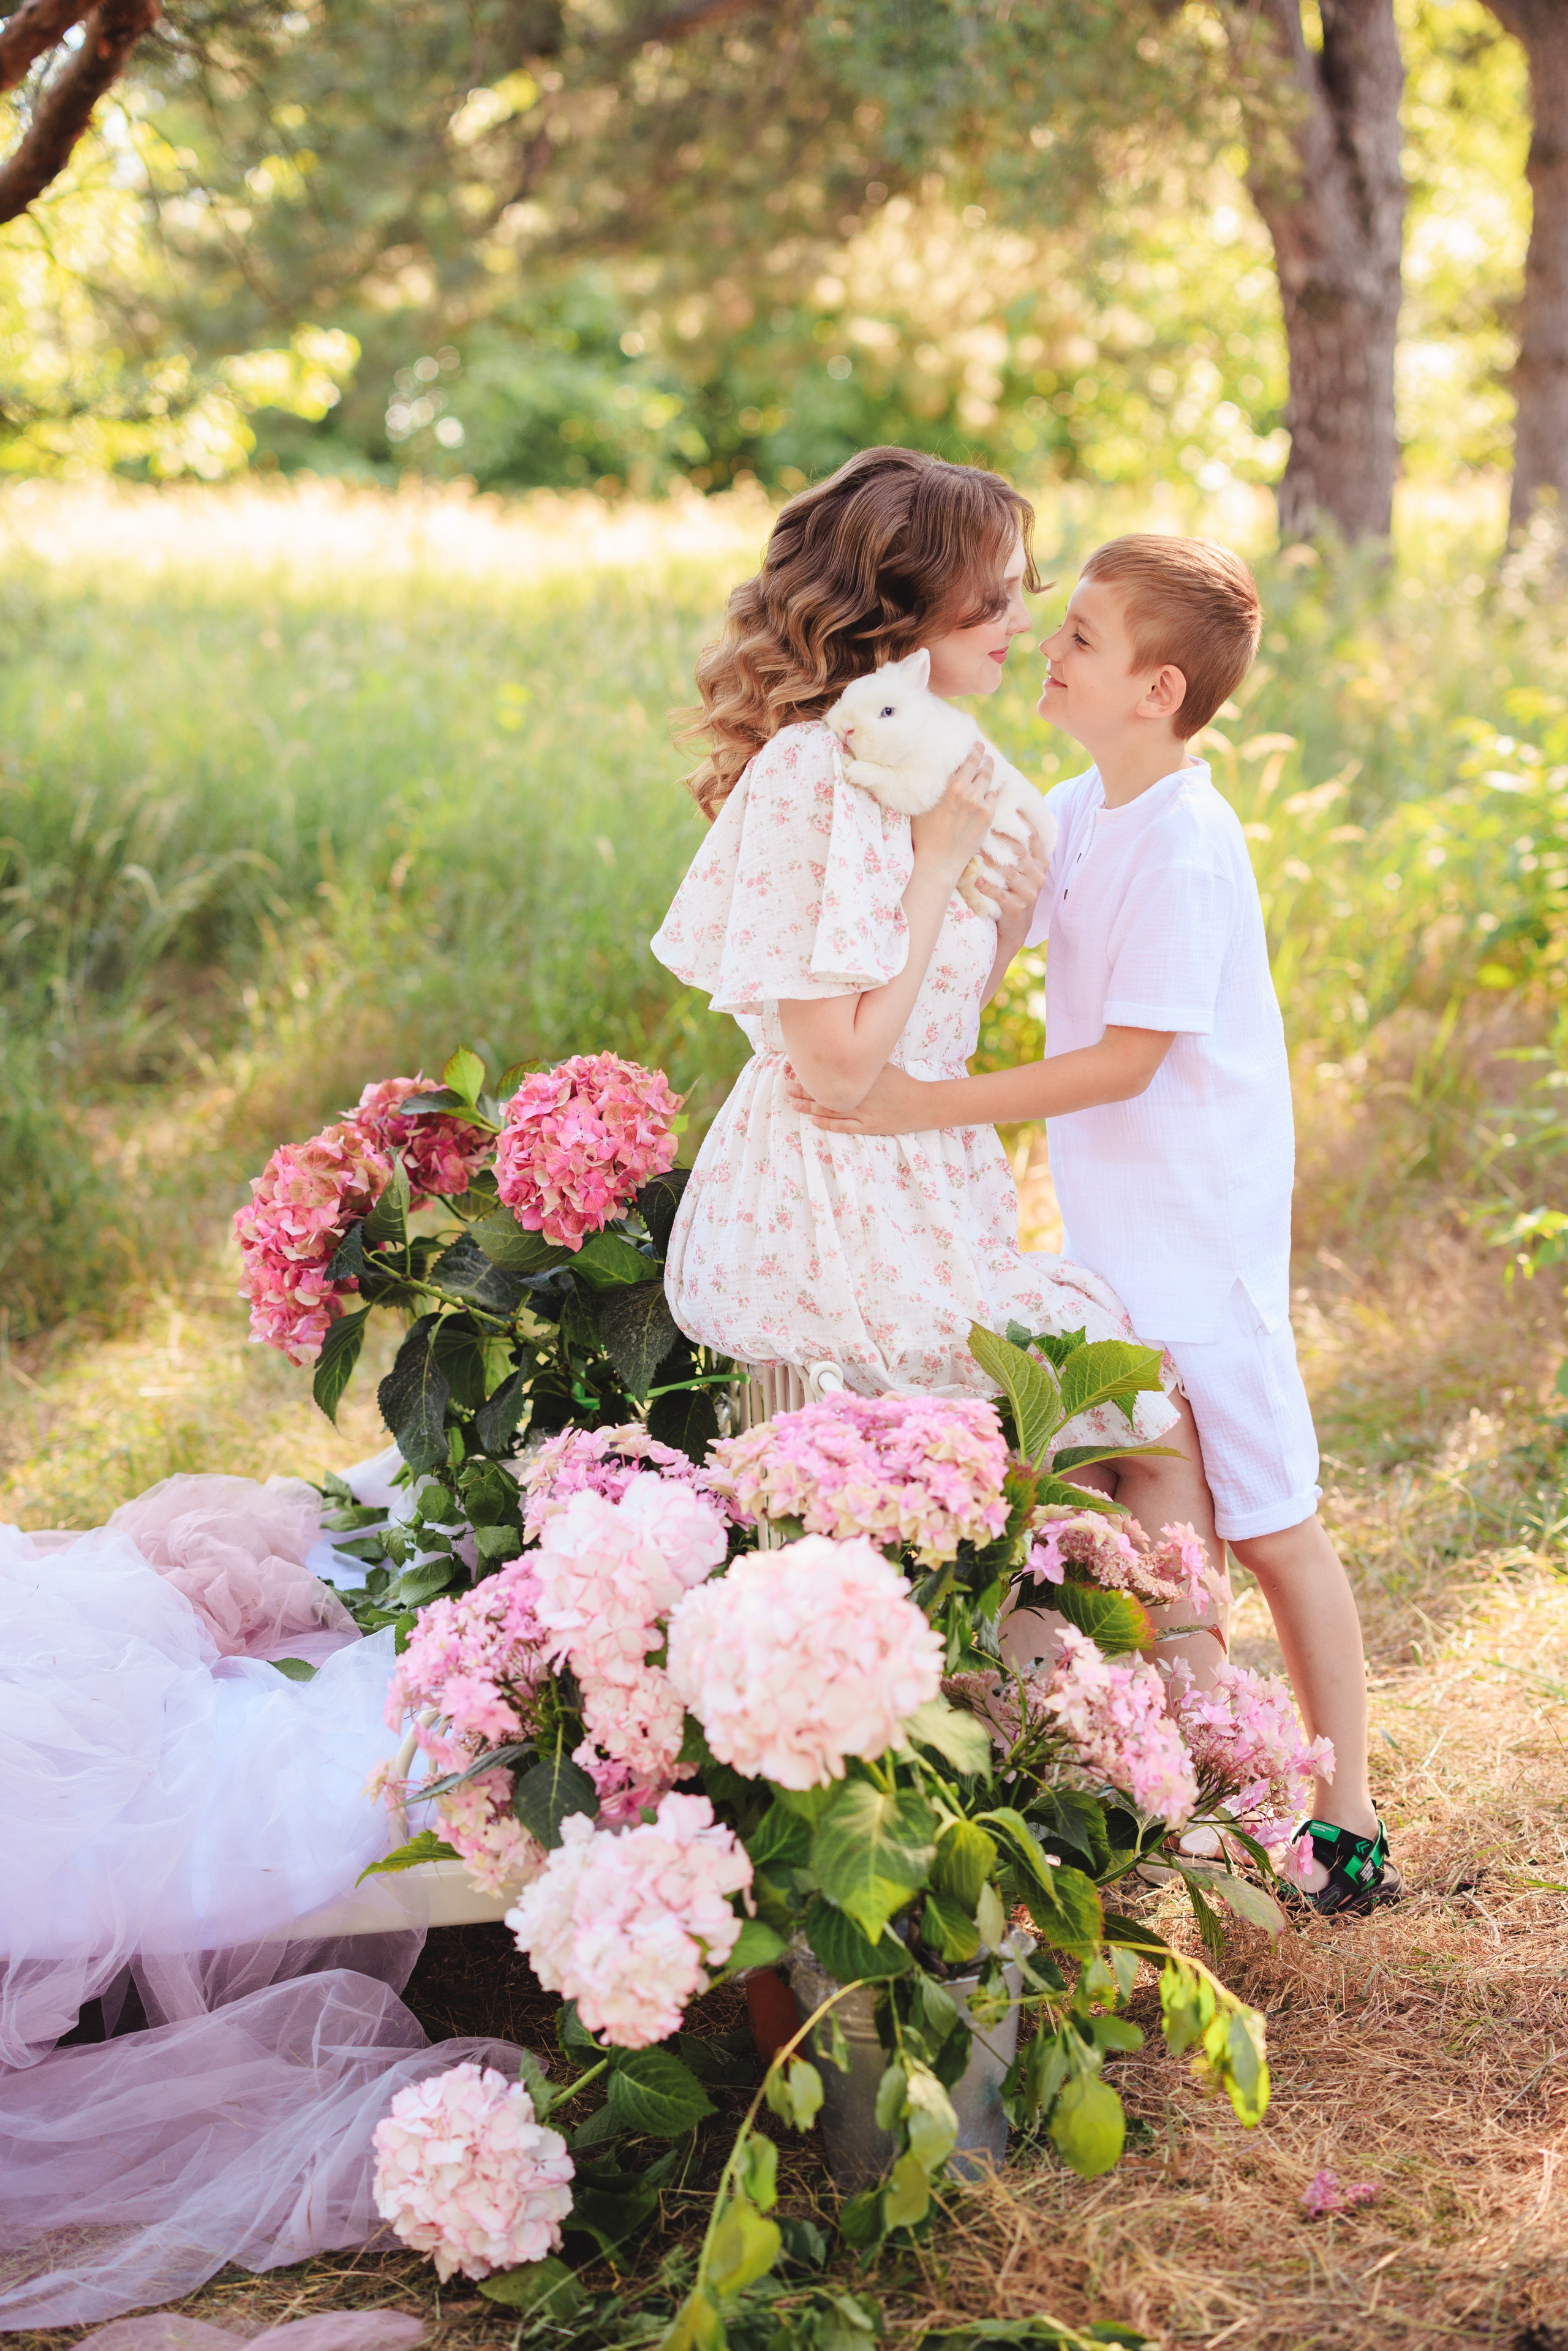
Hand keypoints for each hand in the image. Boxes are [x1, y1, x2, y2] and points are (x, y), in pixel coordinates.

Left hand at [783, 1060, 937, 1135]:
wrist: (922, 1103)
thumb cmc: (902, 1083)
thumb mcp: (883, 1066)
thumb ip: (864, 1063)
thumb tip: (846, 1053)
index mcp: (862, 1077)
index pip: (832, 1074)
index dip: (813, 1074)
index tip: (797, 1070)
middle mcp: (860, 1094)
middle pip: (827, 1092)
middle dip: (805, 1090)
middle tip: (788, 1088)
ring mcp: (863, 1112)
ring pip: (831, 1110)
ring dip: (810, 1107)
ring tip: (794, 1104)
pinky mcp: (869, 1126)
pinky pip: (844, 1126)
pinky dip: (828, 1124)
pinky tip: (814, 1121)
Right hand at [909, 744, 997, 877]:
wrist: (938, 861)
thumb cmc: (923, 834)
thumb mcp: (922, 805)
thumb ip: (933, 787)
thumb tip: (934, 773)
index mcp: (951, 786)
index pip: (966, 760)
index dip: (972, 750)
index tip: (975, 743)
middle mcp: (968, 792)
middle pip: (980, 766)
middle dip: (982, 755)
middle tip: (983, 749)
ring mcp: (980, 804)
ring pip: (989, 781)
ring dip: (989, 771)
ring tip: (989, 764)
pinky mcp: (988, 817)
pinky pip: (993, 798)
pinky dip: (991, 792)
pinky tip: (989, 790)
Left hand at [971, 833, 1048, 938]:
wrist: (1015, 927)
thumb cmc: (1013, 892)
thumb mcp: (1021, 871)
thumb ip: (1016, 851)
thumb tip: (998, 823)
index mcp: (1041, 863)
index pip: (1034, 838)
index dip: (1021, 823)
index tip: (1005, 811)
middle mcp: (1038, 876)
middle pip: (1020, 852)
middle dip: (1001, 840)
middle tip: (983, 831)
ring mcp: (1030, 893)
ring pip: (1009, 873)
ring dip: (990, 863)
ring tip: (975, 854)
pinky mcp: (1018, 908)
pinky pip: (1001, 894)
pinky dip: (987, 887)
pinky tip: (976, 881)